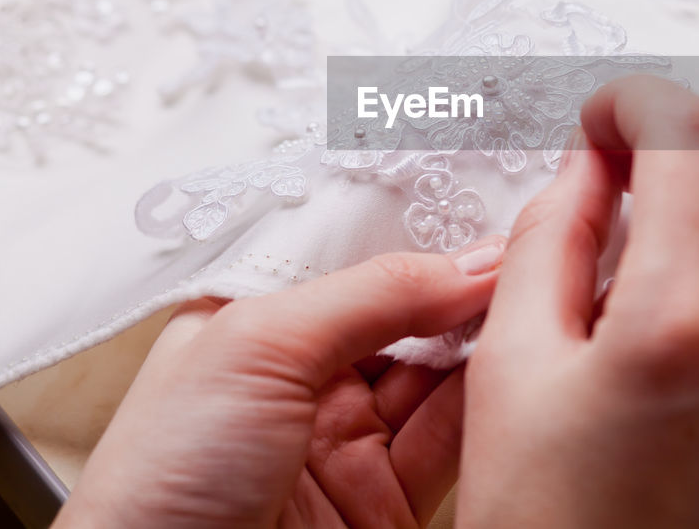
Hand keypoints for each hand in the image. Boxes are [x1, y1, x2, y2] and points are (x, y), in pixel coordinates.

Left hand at [56, 239, 505, 528]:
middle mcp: (306, 375)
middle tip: (528, 243)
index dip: (417, 229)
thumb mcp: (256, 346)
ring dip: (486, 333)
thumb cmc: (161, 480)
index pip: (353, 256)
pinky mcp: (388, 499)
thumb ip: (369, 294)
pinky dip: (491, 399)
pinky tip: (518, 357)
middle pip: (407, 310)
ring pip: (441, 369)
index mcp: (256, 324)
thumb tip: (468, 261)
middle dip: (465, 278)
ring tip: (536, 288)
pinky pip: (454, 436)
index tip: (482, 200)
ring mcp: (349, 438)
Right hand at [458, 76, 698, 527]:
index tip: (605, 116)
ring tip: (626, 319)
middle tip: (605, 207)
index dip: (641, 102)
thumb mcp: (511, 365)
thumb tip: (591, 166)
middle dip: (674, 177)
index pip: (695, 139)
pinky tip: (670, 377)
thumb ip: (554, 237)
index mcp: (686, 329)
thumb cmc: (541, 525)